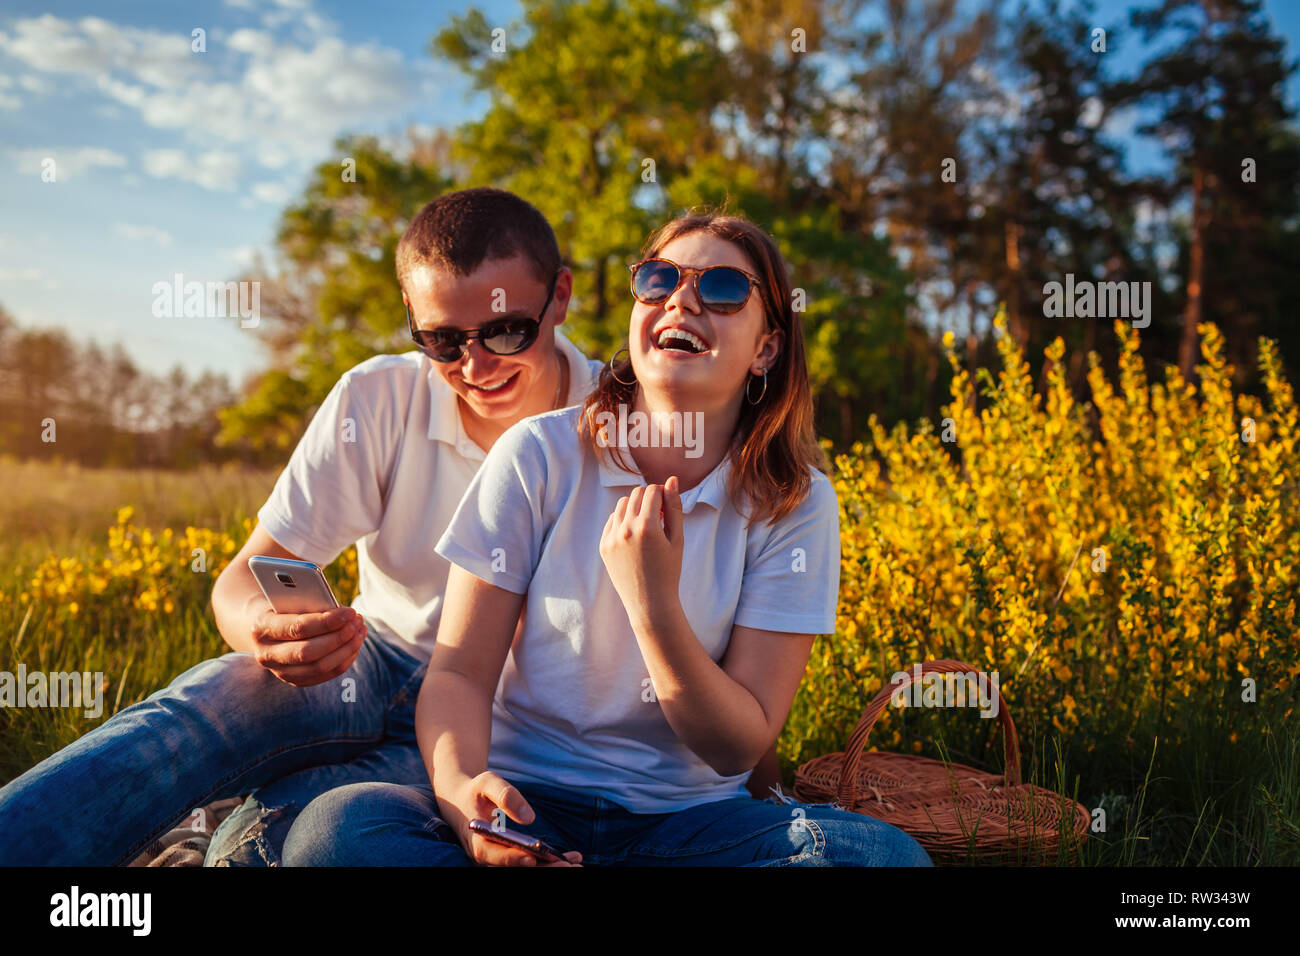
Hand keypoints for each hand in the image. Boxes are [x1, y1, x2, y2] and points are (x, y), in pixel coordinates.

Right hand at [249, 606, 366, 685]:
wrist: (266, 626)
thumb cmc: (283, 604)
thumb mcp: (290, 596)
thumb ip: (309, 600)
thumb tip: (340, 611)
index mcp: (261, 628)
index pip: (297, 628)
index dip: (327, 621)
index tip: (350, 612)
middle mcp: (266, 654)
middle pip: (308, 652)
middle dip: (338, 637)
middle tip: (358, 622)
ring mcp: (280, 671)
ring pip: (319, 667)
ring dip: (346, 649)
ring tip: (360, 630)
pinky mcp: (295, 680)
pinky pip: (325, 674)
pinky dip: (344, 659)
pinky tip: (355, 643)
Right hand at [439, 772, 581, 866]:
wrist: (461, 801)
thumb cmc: (475, 791)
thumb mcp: (486, 783)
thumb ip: (506, 795)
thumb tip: (529, 817)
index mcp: (478, 842)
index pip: (496, 855)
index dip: (514, 858)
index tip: (533, 857)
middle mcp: (489, 857)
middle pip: (517, 867)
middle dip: (543, 867)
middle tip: (570, 865)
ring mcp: (499, 859)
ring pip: (526, 867)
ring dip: (551, 867)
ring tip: (577, 862)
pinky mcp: (509, 856)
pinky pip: (529, 862)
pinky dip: (549, 862)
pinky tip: (570, 858)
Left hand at [599, 475, 684, 624]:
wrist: (650, 602)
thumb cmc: (669, 570)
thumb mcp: (677, 538)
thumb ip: (674, 507)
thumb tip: (670, 480)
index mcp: (647, 526)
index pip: (652, 491)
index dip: (662, 494)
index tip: (668, 506)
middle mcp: (626, 529)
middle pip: (635, 494)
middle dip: (649, 498)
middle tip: (659, 515)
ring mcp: (612, 538)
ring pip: (622, 505)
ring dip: (635, 507)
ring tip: (647, 525)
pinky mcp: (604, 546)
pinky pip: (612, 521)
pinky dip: (624, 521)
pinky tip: (635, 536)